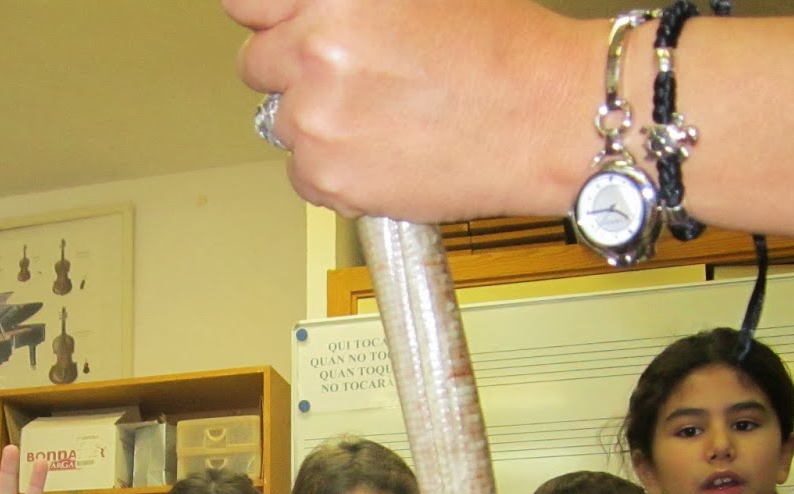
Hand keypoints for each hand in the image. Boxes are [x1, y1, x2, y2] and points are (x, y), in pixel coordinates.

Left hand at [224, 0, 588, 222]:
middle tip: (352, 78)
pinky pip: (302, 175)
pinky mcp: (329, 177)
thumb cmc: (502, 53)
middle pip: (257, 64)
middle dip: (294, 70)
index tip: (284, 29)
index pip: (247, 2)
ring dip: (315, 122)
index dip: (270, 18)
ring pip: (280, 122)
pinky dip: (331, 170)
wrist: (546, 119)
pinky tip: (381, 151)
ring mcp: (317, 118)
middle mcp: (316, 52)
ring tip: (379, 117)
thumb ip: (346, 3)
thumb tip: (305, 13)